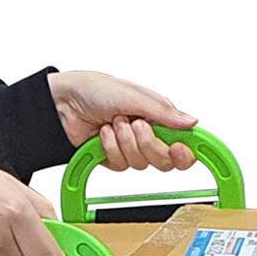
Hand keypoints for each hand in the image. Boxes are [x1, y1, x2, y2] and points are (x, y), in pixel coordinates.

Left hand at [48, 71, 198, 171]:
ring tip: (113, 122)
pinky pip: (120, 165)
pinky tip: (103, 133)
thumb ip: (163, 112)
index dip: (185, 152)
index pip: (183, 143)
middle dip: (148, 144)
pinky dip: (110, 148)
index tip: (179, 149)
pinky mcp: (114, 159)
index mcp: (159, 117)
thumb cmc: (96, 90)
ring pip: (140, 164)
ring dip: (125, 142)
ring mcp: (130, 148)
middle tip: (135, 124)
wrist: (64, 103)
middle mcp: (148, 134)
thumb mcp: (134, 96)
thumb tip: (192, 122)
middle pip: (163, 160)